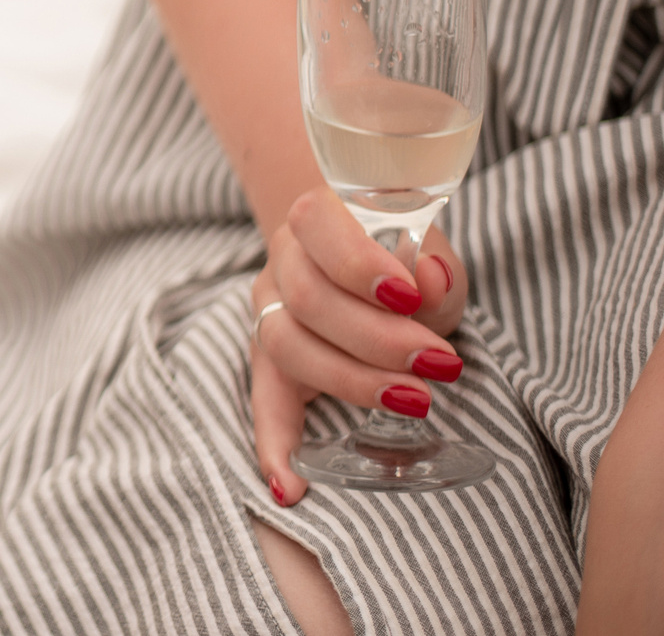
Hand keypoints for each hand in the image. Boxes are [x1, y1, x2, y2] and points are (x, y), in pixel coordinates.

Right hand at [252, 185, 467, 503]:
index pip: (315, 228)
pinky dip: (273, 446)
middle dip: (377, 338)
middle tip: (442, 363)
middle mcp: (282, 263)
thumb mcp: (432, 254)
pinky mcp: (272, 364)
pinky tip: (289, 487)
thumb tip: (431, 278)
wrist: (366, 263)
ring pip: (286, 345)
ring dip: (352, 380)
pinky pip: (263, 403)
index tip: (411, 296)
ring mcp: (270, 312)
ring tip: (416, 399)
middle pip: (306, 299)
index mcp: (316, 218)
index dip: (358, 264)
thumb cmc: (405, 259)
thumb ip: (434, 269)